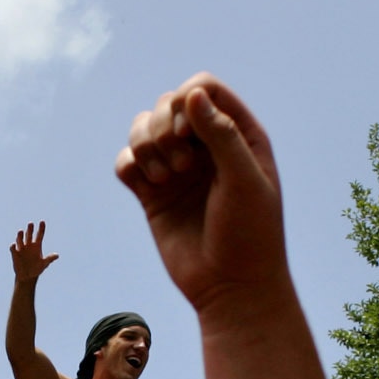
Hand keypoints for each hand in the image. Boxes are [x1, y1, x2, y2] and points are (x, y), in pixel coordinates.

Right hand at [9, 220, 59, 283]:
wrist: (27, 276)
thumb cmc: (37, 269)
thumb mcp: (44, 264)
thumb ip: (49, 259)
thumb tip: (57, 255)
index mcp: (37, 246)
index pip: (39, 235)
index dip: (41, 228)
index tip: (42, 222)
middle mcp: (29, 245)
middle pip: (29, 235)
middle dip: (30, 229)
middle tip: (31, 224)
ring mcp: (21, 248)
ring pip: (20, 239)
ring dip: (20, 236)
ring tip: (21, 231)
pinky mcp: (15, 254)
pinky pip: (13, 248)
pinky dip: (13, 246)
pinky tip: (14, 244)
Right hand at [115, 75, 285, 315]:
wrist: (232, 288)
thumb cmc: (250, 234)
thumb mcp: (244, 181)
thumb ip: (222, 135)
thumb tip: (191, 95)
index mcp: (239, 136)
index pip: (204, 89)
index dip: (187, 101)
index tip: (188, 135)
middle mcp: (206, 147)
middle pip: (168, 104)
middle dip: (163, 126)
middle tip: (180, 166)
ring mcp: (178, 169)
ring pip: (143, 128)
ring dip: (144, 144)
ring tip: (163, 177)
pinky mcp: (153, 194)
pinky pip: (127, 161)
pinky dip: (129, 164)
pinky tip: (147, 185)